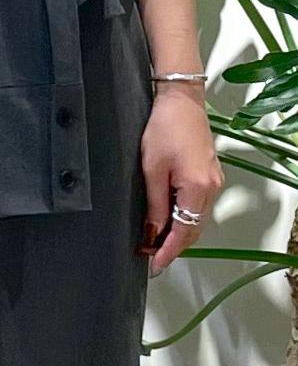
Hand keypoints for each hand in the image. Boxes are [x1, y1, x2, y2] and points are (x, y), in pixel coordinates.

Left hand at [138, 84, 224, 276]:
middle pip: (193, 229)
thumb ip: (154, 203)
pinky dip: (184, 216)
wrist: (181, 100)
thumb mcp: (152, 168)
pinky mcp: (210, 174)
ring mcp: (214, 181)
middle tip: (151, 255)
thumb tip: (152, 231)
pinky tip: (169, 217)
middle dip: (173, 245)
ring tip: (156, 239)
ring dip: (179, 231)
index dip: (168, 251)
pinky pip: (198, 205)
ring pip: (197, 218)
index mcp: (197, 189)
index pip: (183, 232)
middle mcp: (211, 188)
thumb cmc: (165, 127)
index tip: (154, 264)